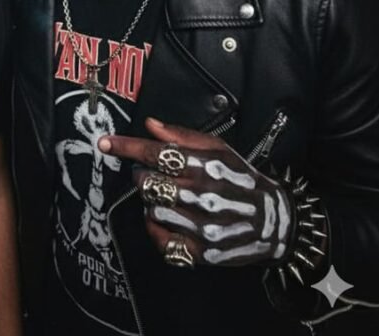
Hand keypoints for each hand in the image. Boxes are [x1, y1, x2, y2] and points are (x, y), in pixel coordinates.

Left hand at [99, 118, 293, 267]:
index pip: (155, 153)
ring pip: (151, 210)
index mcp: (205, 167)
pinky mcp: (200, 253)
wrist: (273, 221)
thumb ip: (182, 136)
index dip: (126, 147)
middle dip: (142, 175)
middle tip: (152, 174)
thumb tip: (150, 125)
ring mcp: (200, 227)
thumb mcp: (218, 148)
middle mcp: (202, 197)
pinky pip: (161, 241)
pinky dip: (156, 229)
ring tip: (166, 196)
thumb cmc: (240, 178)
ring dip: (151, 201)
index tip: (105, 143)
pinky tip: (167, 218)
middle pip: (147, 183)